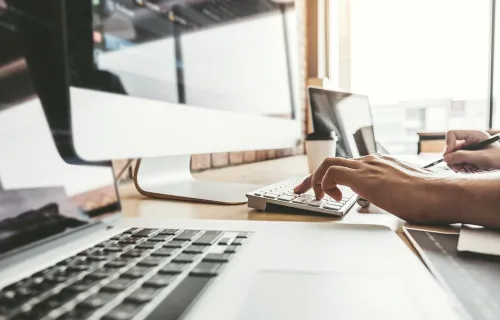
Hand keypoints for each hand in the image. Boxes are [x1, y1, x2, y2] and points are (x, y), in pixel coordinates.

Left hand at [294, 154, 449, 224]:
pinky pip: (332, 173)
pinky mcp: (364, 176)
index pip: (345, 166)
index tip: (320, 190)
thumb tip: (387, 201)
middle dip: (311, 177)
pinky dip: (324, 185)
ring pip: (328, 164)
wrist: (439, 194)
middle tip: (301, 191)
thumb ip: (390, 191)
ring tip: (316, 198)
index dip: (328, 178)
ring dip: (315, 181)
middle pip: (331, 162)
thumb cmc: (427, 197)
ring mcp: (367, 166)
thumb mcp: (402, 192)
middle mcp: (370, 161)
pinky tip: (333, 198)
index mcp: (378, 164)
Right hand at [443, 130, 499, 169]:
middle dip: (452, 158)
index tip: (449, 156)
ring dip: (456, 165)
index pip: (452, 134)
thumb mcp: (482, 157)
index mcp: (473, 135)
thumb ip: (463, 156)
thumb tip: (445, 158)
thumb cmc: (499, 159)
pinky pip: (456, 162)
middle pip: (450, 147)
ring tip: (466, 170)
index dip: (448, 144)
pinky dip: (460, 168)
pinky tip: (469, 170)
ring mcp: (468, 150)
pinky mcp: (468, 158)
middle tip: (458, 168)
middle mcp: (469, 141)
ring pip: (452, 156)